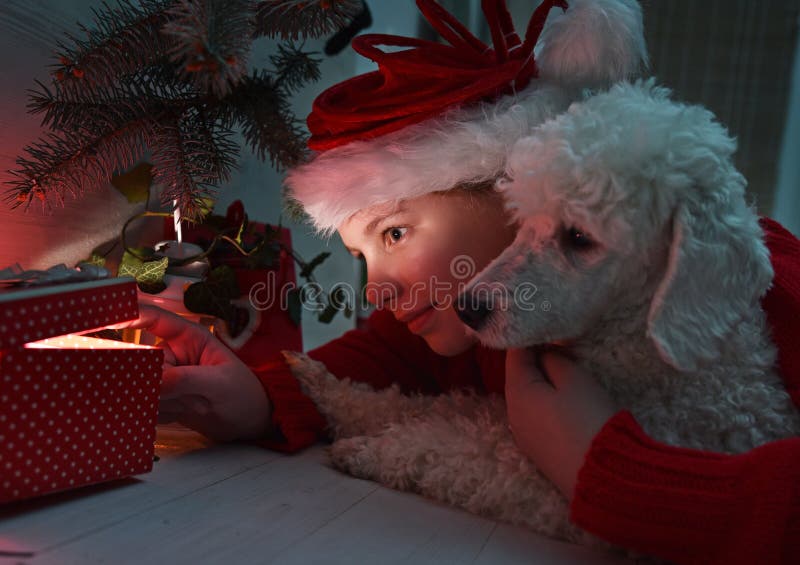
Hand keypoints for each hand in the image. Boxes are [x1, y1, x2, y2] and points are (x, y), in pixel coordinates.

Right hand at [114, 305, 272, 441]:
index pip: (155, 320)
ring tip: (188, 406)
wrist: (250, 423)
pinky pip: (144, 404)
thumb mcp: (219, 384)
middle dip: (147, 378)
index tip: (103, 317)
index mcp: (189, 338)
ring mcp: (166, 377)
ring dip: (156, 400)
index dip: (129, 314)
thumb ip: (187, 379)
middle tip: (173, 394)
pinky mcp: (163, 399)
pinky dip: (155, 413)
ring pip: (140, 385)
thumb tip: (153, 382)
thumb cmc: (243, 394)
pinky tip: (179, 416)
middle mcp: (173, 355)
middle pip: (140, 359)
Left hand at [505, 348, 617, 499]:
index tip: (551, 325)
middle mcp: (512, 413)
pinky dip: (546, 402)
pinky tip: (567, 399)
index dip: (532, 335)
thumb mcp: (574, 379)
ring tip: (569, 370)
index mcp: (516, 392)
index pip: (514, 353)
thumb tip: (544, 353)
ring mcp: (523, 434)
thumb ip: (554, 359)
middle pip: (519, 375)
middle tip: (565, 346)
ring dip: (543, 380)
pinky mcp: (538, 450)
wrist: (605, 477)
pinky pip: (536, 415)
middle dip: (538, 358)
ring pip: (528, 396)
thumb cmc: (589, 420)